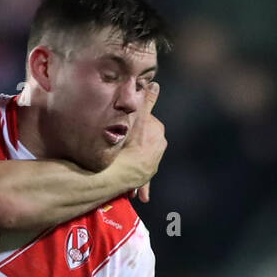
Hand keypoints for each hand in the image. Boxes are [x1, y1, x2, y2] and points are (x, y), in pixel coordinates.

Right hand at [115, 82, 165, 199]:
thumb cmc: (126, 142)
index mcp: (158, 132)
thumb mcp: (135, 116)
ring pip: (139, 158)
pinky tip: (137, 193)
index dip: (130, 122)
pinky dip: (137, 182)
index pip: (144, 122)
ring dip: (130, 161)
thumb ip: (146, 100)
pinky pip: (139, 177)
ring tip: (119, 163)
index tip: (118, 125)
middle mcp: (159, 147)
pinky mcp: (145, 177)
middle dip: (132, 142)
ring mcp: (152, 163)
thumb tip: (155, 84)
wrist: (121, 172)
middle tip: (117, 144)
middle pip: (142, 140)